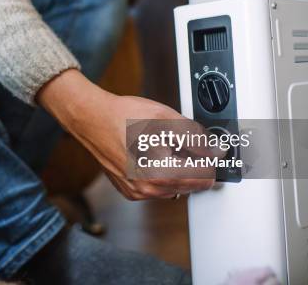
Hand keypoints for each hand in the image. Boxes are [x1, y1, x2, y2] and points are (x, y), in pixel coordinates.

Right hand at [37, 69, 214, 199]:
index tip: (209, 149)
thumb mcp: (166, 119)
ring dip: (176, 170)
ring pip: (174, 187)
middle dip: (192, 164)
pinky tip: (150, 153)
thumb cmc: (122, 116)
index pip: (205, 179)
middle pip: (190, 185)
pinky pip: (156, 187)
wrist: (91, 118)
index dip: (210, 161)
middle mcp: (148, 190)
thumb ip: (196, 138)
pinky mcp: (128, 190)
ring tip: (163, 145)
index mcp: (161, 175)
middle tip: (181, 141)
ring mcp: (137, 192)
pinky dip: (160, 173)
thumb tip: (216, 150)